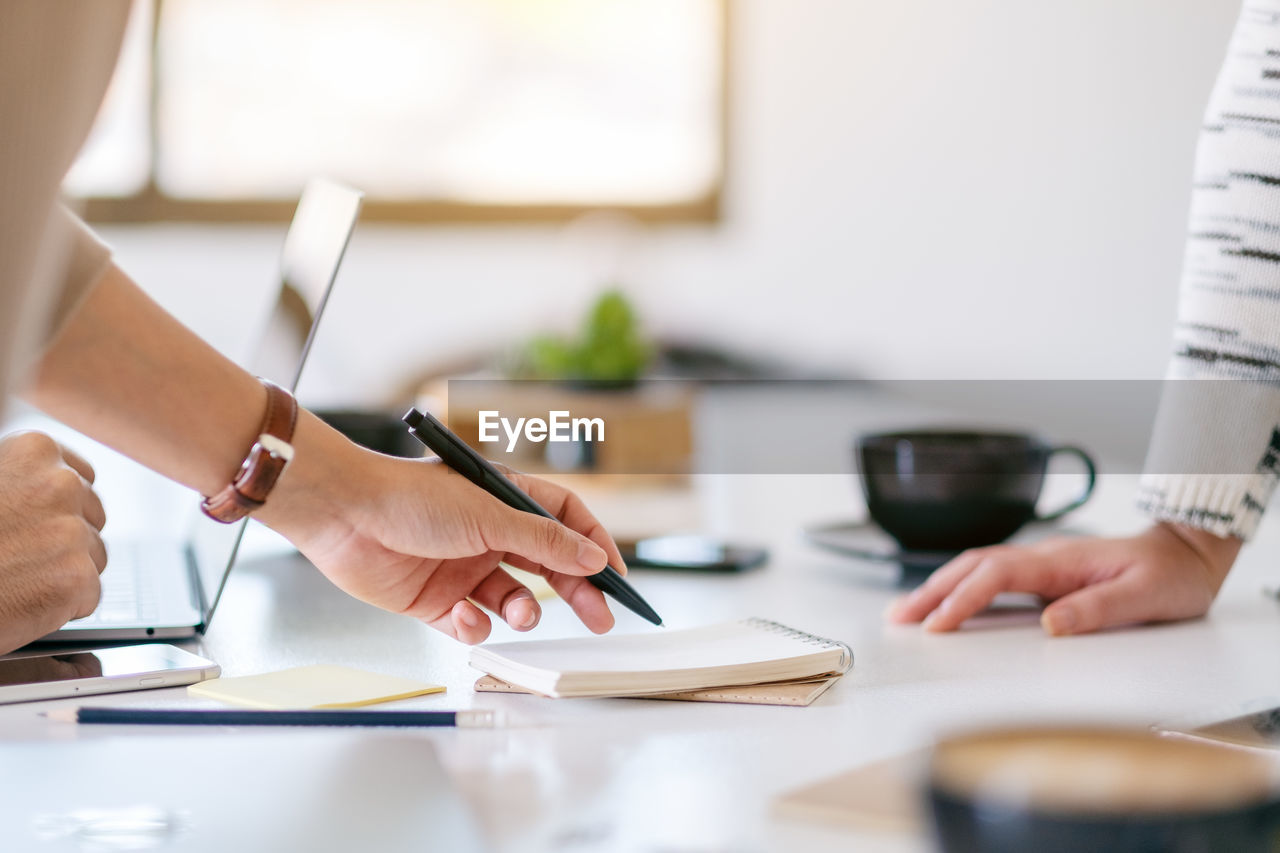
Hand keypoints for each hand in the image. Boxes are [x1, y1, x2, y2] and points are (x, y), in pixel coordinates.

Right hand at [0, 432, 106, 652]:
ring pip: (94, 556)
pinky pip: (88, 594)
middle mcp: (61, 484)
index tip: (34, 523)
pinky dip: (63, 606)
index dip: (58, 508)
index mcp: (35, 451)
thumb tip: (54, 481)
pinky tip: (25, 601)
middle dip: (65, 539)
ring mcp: (71, 530)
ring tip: (17, 578)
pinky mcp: (76, 576)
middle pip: (91, 518)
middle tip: (20, 557)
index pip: (80, 479)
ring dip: (64, 571)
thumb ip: (18, 478)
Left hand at [259, 413, 625, 643]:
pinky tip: (462, 614)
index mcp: (504, 501)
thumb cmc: (409, 496)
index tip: (616, 576)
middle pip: (547, 565)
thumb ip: (544, 541)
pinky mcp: (434, 599)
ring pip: (513, 598)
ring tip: (519, 613)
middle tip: (601, 617)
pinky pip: (471, 621)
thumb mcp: (489, 516)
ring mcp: (461, 567)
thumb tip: (594, 556)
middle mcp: (487, 533)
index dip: (593, 546)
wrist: (342, 515)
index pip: (564, 521)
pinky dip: (474, 624)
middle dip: (575, 591)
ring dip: (523, 610)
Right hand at [885, 523, 1240, 635]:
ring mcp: (1041, 565)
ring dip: (938, 588)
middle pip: (972, 567)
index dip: (963, 599)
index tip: (938, 624)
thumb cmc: (1169, 575)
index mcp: (1061, 561)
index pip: (996, 575)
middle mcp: (1043, 558)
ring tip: (906, 612)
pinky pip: (990, 578)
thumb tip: (1050, 623)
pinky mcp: (1043, 575)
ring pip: (976, 569)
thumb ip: (1098, 609)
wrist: (1186, 553)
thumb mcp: (1145, 598)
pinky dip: (960, 588)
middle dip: (931, 591)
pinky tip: (946, 603)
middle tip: (898, 617)